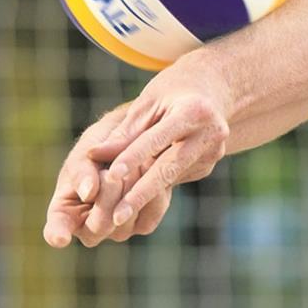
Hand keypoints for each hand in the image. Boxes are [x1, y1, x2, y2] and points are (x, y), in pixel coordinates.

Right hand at [42, 107, 173, 246]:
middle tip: (111, 170)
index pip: (57, 228)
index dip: (58, 233)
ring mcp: (117, 230)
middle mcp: (89, 228)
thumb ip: (83, 170)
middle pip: (99, 226)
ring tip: (129, 165)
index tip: (60, 239)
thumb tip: (87, 193)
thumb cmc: (100, 144)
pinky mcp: (143, 224)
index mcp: (65, 210)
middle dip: (107, 194)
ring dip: (129, 187)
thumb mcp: (87, 151)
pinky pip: (149, 214)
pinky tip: (146, 169)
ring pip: (124, 221)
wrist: (135, 137)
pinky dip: (150, 188)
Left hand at [87, 55, 231, 227]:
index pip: (157, 138)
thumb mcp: (148, 102)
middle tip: (116, 217)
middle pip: (169, 167)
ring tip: (117, 214)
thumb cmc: (172, 91)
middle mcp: (210, 133)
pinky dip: (155, 186)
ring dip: (144, 195)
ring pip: (172, 177)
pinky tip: (136, 196)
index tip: (110, 176)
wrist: (211, 91)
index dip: (133, 157)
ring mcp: (213, 152)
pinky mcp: (208, 165)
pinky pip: (176, 177)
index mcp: (195, 110)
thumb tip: (94, 155)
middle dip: (140, 193)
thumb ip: (125, 131)